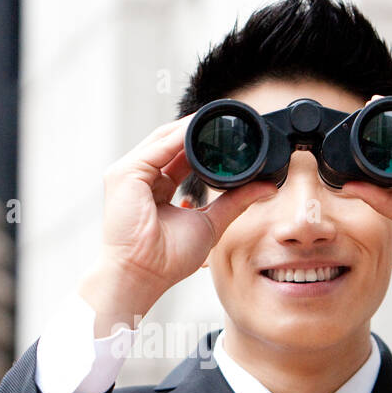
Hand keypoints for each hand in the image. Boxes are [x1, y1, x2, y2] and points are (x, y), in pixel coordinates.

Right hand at [82, 114, 276, 334]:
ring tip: (214, 118)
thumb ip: (236, 200)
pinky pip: (155, 148)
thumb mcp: (210, 221)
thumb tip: (267, 187)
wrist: (144, 274)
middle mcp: (141, 178)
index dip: (204, 143)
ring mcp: (129, 175)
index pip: (180, 155)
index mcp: (156, 189)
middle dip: (196, 129)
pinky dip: (177, 137)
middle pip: (170, 143)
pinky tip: (197, 129)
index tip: (229, 135)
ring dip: (188, 127)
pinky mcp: (124, 174)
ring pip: (162, 140)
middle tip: (225, 119)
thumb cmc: (167, 259)